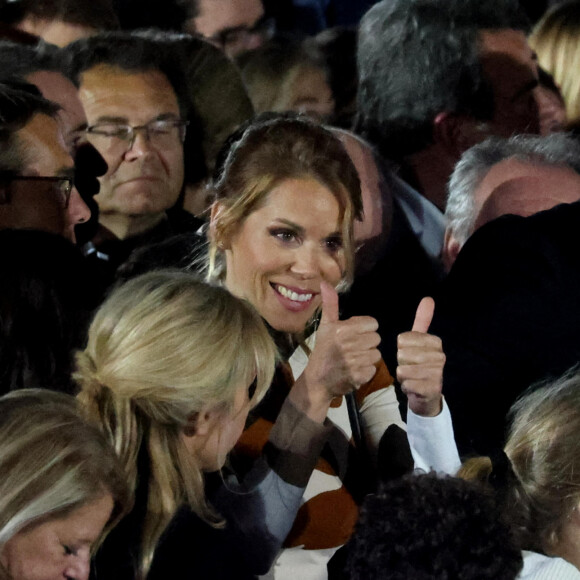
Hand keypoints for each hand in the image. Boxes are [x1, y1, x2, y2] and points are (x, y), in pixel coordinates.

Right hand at [290, 282, 380, 421]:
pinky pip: (374, 368)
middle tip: (353, 348)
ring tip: (354, 359)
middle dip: (367, 343)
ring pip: (376, 354)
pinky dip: (366, 371)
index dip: (365, 329)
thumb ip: (330, 304)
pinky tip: (355, 370)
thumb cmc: (323, 350)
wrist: (317, 380)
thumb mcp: (325, 326)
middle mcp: (349, 344)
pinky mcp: (359, 376)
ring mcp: (354, 361)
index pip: (373, 324)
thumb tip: (325, 283)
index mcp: (342, 329)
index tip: (354, 335)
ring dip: (368, 357)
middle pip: (376, 338)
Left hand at [397, 297, 444, 416]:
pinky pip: (406, 384)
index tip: (411, 355)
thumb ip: (423, 320)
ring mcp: (437, 373)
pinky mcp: (432, 389)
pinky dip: (406, 387)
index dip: (401, 349)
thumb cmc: (419, 365)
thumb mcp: (420, 341)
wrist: (427, 395)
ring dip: (402, 376)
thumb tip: (428, 298)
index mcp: (436, 342)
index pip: (403, 339)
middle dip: (401, 363)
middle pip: (402, 354)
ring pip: (402, 369)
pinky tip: (414, 387)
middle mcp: (440, 356)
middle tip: (411, 368)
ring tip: (412, 377)